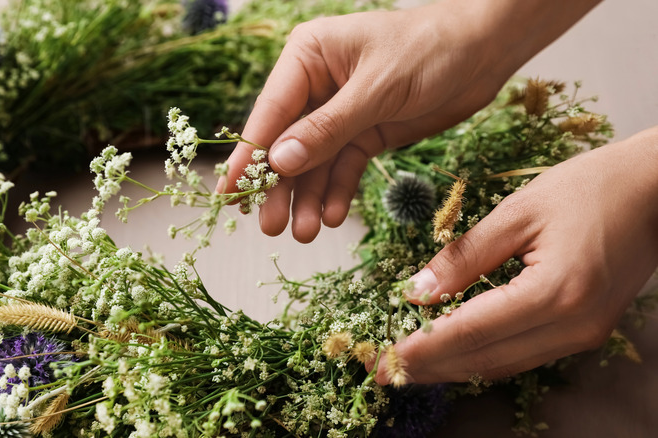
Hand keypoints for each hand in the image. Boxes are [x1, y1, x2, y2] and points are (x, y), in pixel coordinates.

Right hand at [218, 0, 600, 242]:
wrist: (484, 51)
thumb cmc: (429, 49)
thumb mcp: (376, 89)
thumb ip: (327, 129)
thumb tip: (279, 162)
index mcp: (307, 58)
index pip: (270, 112)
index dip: (249, 155)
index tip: (228, 193)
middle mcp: (316, 85)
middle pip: (287, 144)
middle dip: (281, 186)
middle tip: (270, 226)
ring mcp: (340, 112)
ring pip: (314, 163)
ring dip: (309, 198)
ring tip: (305, 233)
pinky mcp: (364, 132)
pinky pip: (343, 167)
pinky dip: (338, 193)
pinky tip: (334, 217)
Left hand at [370, 127, 657, 384]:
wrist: (655, 190)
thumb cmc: (589, 188)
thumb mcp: (518, 211)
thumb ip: (465, 255)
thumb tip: (417, 291)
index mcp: (555, 292)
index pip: (471, 332)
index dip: (422, 349)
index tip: (383, 360)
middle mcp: (573, 326)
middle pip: (486, 360)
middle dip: (430, 368)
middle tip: (385, 372)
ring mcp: (584, 334)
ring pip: (504, 364)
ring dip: (454, 368)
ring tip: (410, 365)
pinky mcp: (586, 331)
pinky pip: (524, 355)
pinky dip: (484, 357)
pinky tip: (454, 351)